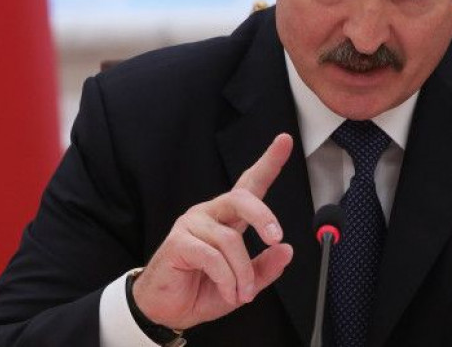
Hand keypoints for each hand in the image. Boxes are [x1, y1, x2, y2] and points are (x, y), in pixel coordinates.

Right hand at [132, 133, 294, 329]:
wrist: (165, 311)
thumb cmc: (201, 290)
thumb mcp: (242, 284)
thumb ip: (264, 269)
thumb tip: (286, 250)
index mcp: (228, 218)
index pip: (250, 184)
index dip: (269, 162)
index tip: (285, 140)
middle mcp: (210, 213)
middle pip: (242, 198)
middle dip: (263, 216)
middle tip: (276, 238)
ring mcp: (192, 224)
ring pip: (230, 239)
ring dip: (242, 273)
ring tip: (242, 294)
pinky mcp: (178, 241)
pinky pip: (213, 256)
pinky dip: (226, 279)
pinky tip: (228, 292)